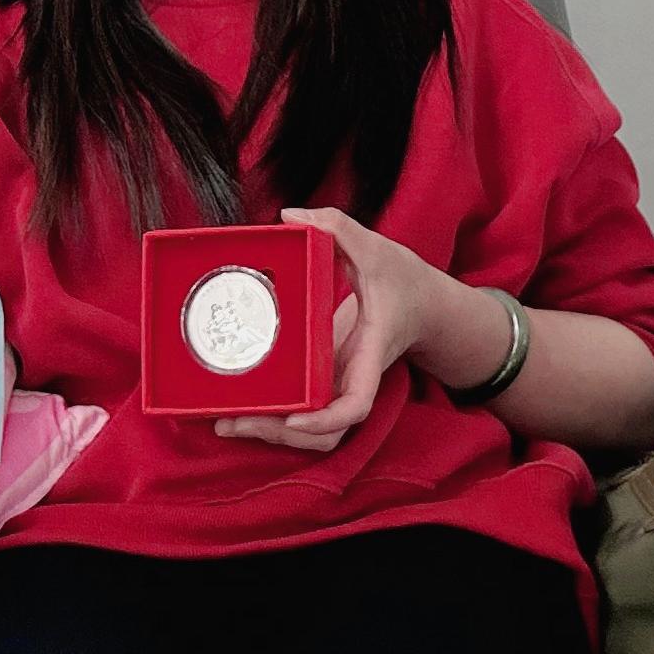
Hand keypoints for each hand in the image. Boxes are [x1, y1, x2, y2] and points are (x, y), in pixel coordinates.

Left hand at [213, 205, 503, 451]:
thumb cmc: (406, 282)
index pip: (357, 402)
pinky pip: (305, 414)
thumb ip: (339, 228)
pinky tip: (241, 411)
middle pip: (325, 432)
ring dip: (273, 437)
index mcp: (371, 352)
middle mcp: (355, 378)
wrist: (426, 306)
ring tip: (227, 423)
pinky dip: (276, 422)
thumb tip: (291, 216)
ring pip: (314, 435)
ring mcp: (341, 384)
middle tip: (234, 421)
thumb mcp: (378, 249)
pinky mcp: (329, 381)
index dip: (326, 418)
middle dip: (280, 435)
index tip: (293, 418)